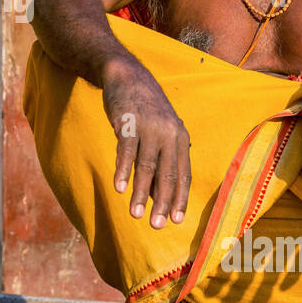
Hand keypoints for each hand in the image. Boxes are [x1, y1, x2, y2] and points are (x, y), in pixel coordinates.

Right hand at [102, 57, 191, 227]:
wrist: (127, 76)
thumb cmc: (145, 111)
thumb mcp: (161, 131)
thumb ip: (162, 159)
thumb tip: (160, 194)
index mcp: (180, 138)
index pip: (183, 174)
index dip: (179, 198)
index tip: (175, 220)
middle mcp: (169, 134)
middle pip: (167, 174)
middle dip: (162, 202)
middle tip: (156, 226)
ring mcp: (149, 127)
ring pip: (146, 167)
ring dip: (141, 193)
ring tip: (136, 214)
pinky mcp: (129, 122)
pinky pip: (126, 151)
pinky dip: (122, 171)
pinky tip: (118, 188)